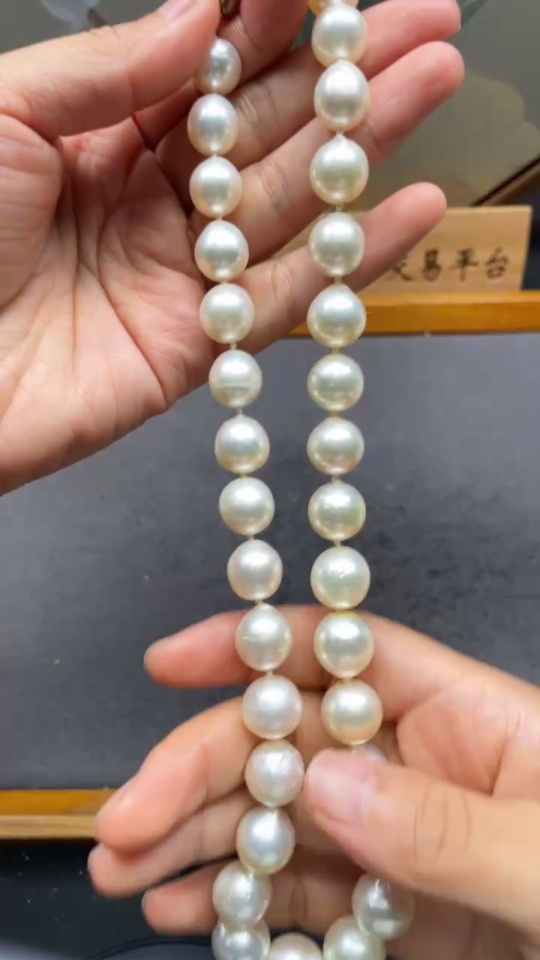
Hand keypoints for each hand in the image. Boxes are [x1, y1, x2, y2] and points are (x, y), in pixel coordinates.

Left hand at [0, 0, 461, 490]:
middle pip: (265, 126)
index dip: (270, 19)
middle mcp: (151, 198)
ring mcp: (180, 272)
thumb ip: (106, 69)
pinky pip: (285, 298)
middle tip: (423, 23)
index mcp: (102, 134)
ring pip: (290, 201)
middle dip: (343, 72)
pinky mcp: (197, 345)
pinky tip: (411, 208)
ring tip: (434, 81)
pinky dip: (350, 259)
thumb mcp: (4, 116)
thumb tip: (200, 12)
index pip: (207, 66)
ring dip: (364, 144)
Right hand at [91, 609, 539, 959]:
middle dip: (200, 772)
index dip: (259, 646)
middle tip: (124, 822)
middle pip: (291, 745)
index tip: (172, 660)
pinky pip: (306, 897)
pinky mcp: (397, 915)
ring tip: (124, 870)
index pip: (349, 655)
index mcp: (469, 718)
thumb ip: (453, 828)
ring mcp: (404, 844)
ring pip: (283, 823)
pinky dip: (243, 902)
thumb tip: (331, 785)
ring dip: (199, 841)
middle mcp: (422, 769)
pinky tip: (187, 910)